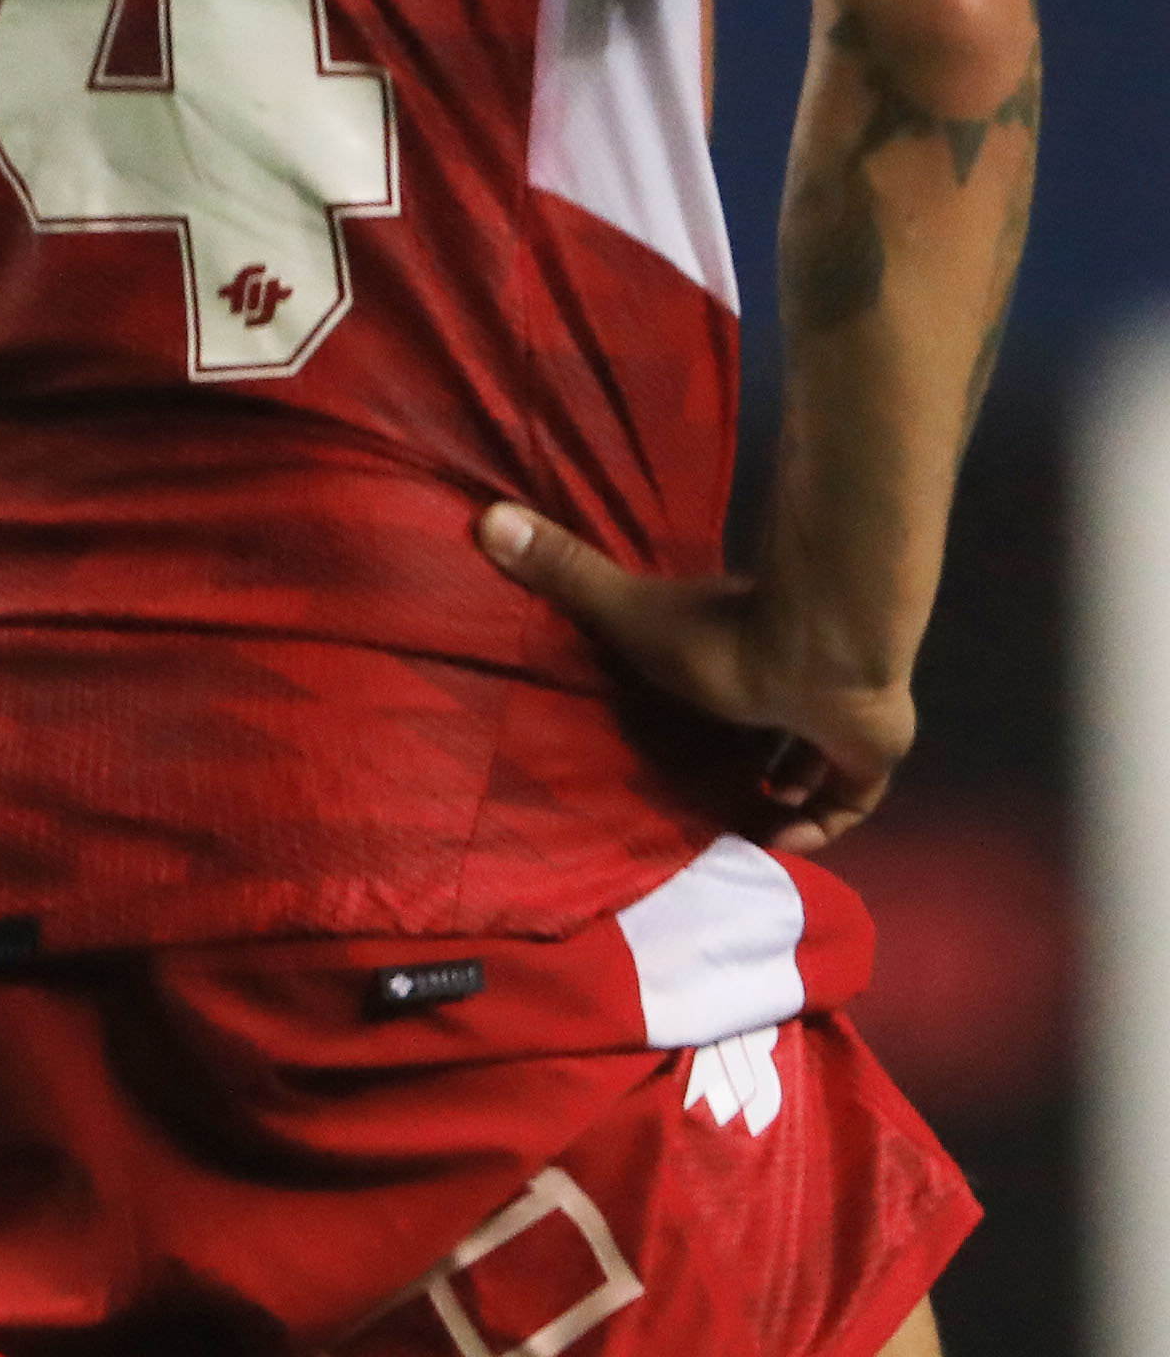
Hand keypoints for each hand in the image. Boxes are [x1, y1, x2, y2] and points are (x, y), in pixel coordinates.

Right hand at [476, 503, 916, 850]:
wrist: (817, 654)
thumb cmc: (724, 636)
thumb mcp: (627, 614)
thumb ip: (566, 573)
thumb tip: (486, 516)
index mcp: (744, 646)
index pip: (727, 681)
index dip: (709, 712)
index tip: (679, 742)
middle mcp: (796, 682)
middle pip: (771, 724)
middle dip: (747, 759)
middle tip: (712, 795)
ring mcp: (839, 719)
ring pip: (815, 763)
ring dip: (785, 794)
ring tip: (746, 821)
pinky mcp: (868, 754)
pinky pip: (848, 799)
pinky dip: (820, 824)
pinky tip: (782, 840)